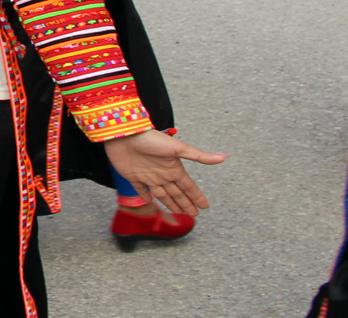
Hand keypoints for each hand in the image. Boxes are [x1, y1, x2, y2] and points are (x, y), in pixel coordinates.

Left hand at [103, 128, 226, 216]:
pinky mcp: (133, 176)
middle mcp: (162, 174)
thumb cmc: (152, 139)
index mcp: (174, 168)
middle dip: (186, 203)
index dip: (197, 197)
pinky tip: (150, 202)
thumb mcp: (178, 148)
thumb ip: (199, 156)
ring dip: (170, 203)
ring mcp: (148, 175)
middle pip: (177, 193)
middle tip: (194, 214)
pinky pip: (140, 189)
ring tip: (178, 212)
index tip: (205, 207)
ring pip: (162, 194)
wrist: (125, 134)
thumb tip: (223, 157)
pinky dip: (146, 196)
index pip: (188, 187)